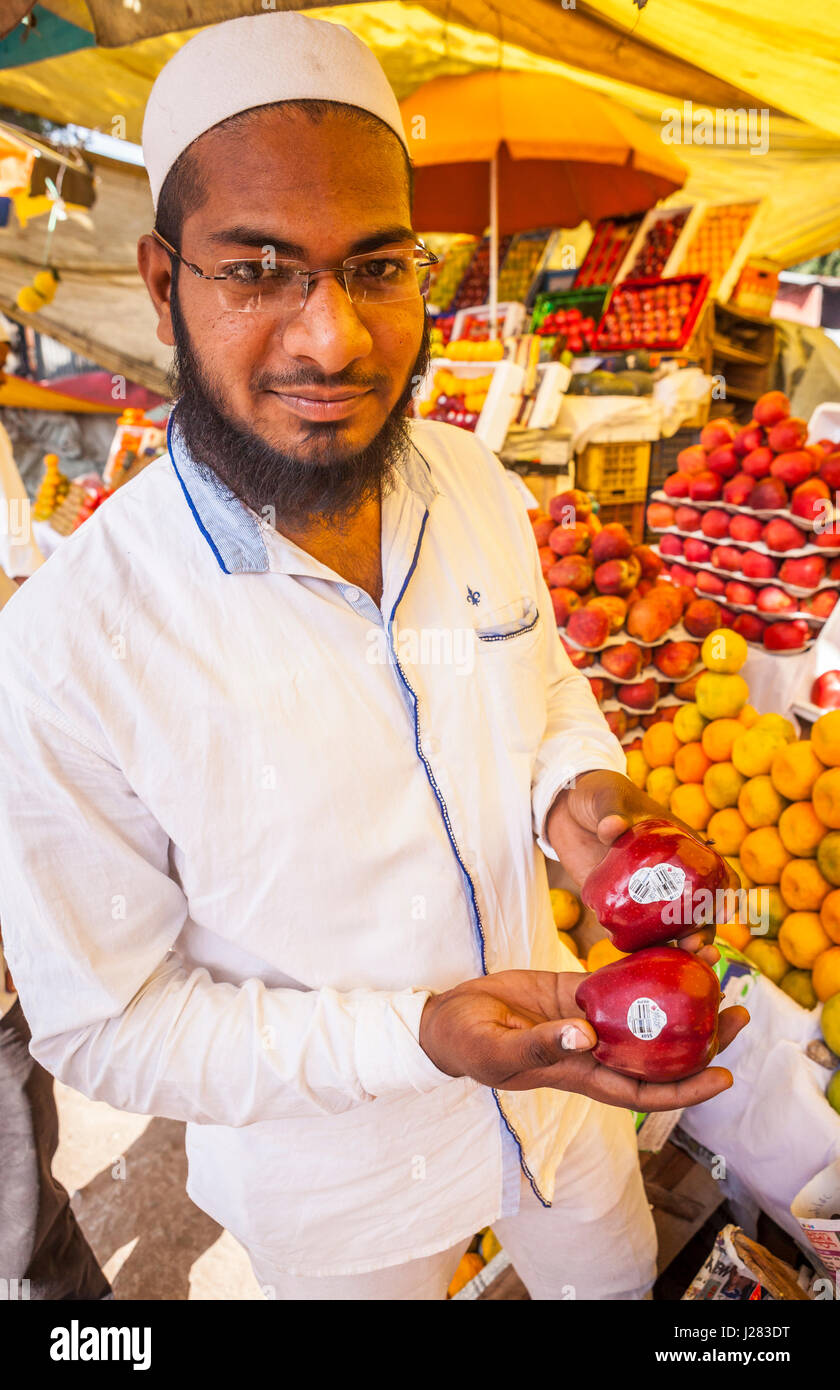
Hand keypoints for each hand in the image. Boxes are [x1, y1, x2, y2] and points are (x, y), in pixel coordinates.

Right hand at [420, 968, 748, 1112]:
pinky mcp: (576, 989)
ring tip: (713, 965)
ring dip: (681, 994)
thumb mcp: (501, 1051)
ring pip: (647, 1010)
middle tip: (740, 1010)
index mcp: (582, 1075)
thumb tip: (585, 1037)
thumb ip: (541, 1045)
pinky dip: (646, 966)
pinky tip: (670, 947)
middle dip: (704, 1037)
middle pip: (661, 1051)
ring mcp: (588, 1018)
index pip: (647, 1091)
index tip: (726, 1076)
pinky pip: (620, 980)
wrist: (447, 1019)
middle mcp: (595, 1050)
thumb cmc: (471, 1046)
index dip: (688, 1089)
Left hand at [545, 769, 739, 966]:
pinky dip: (643, 950)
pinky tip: (645, 965)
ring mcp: (644, 893)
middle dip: (705, 932)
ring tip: (688, 962)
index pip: (715, 871)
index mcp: (680, 846)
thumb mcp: (607, 798)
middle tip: (698, 948)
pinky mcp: (619, 905)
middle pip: (697, 909)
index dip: (727, 892)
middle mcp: (669, 875)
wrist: (566, 807)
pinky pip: (636, 933)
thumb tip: (612, 828)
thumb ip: (611, 812)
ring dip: (681, 948)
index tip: (727, 911)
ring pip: (671, 927)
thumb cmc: (598, 794)